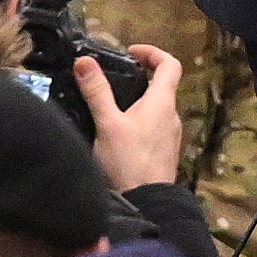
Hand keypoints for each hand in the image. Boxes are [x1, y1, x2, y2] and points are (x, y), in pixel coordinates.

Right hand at [80, 34, 182, 188]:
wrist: (146, 205)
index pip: (170, 64)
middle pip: (162, 86)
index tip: (131, 53)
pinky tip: (118, 132)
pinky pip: (154, 127)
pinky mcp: (164, 152)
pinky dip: (139, 120)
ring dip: (138, 100)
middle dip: (140, 77)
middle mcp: (171, 116)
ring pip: (157, 108)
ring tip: (111, 105)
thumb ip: (96, 92)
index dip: (152, 52)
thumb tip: (84, 62)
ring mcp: (170, 136)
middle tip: (114, 77)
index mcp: (162, 103)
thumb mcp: (107, 124)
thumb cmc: (128, 163)